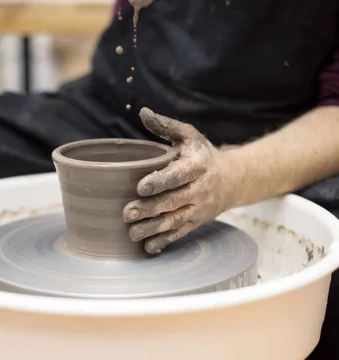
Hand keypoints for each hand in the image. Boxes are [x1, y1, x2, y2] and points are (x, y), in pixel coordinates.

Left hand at [123, 109, 234, 253]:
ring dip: (153, 229)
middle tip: (127, 212)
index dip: (160, 181)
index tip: (140, 186)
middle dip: (150, 209)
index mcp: (197, 166)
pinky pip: (180, 234)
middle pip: (173, 201)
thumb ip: (166, 126)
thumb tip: (143, 112)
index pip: (178, 175)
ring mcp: (199, 209)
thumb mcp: (189, 136)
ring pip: (175, 221)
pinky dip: (164, 242)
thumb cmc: (202, 154)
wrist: (232, 179)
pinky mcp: (197, 222)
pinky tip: (148, 247)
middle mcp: (200, 189)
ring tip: (132, 232)